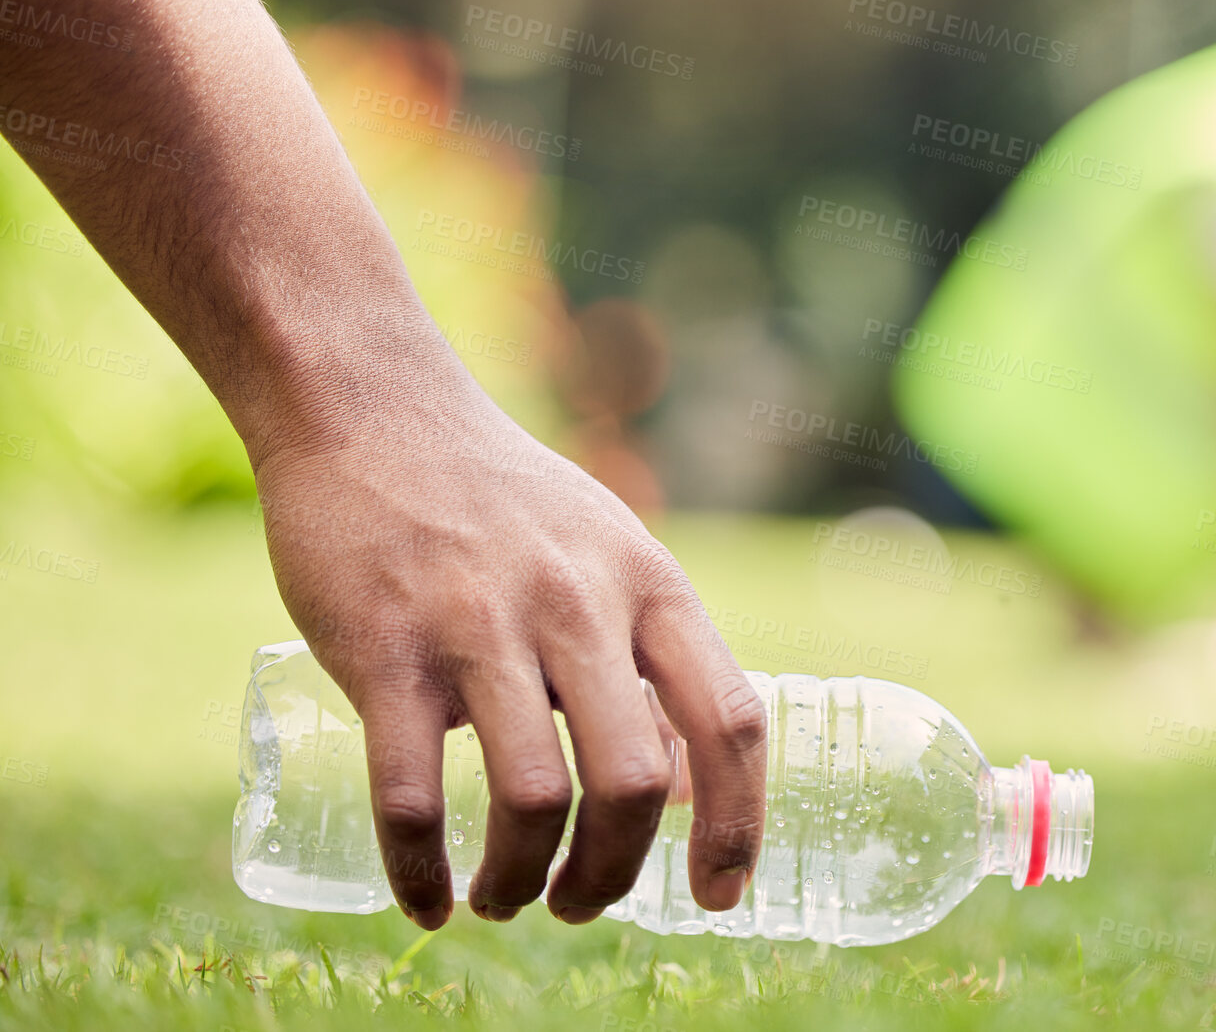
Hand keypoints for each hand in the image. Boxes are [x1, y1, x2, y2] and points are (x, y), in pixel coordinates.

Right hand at [252, 373, 766, 929]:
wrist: (374, 413)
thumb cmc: (506, 501)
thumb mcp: (612, 554)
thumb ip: (650, 655)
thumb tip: (687, 785)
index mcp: (651, 587)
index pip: (731, 722)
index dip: (737, 824)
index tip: (722, 897)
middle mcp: (579, 606)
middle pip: (634, 782)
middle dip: (615, 874)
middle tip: (582, 905)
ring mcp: (481, 626)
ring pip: (533, 799)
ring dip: (523, 881)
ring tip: (505, 899)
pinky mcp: (386, 649)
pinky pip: (410, 796)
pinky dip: (420, 873)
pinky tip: (427, 903)